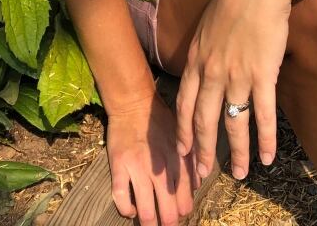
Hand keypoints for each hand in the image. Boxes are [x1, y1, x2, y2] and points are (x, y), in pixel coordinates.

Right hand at [107, 92, 198, 224]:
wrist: (134, 102)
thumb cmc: (160, 119)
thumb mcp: (181, 136)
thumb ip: (191, 161)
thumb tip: (197, 186)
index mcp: (177, 160)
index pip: (185, 197)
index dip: (183, 210)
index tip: (180, 214)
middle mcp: (160, 168)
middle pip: (167, 210)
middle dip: (168, 222)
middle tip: (167, 224)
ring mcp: (138, 169)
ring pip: (146, 210)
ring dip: (150, 221)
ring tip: (150, 223)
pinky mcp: (119, 166)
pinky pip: (121, 198)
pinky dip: (127, 210)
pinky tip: (131, 210)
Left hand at [175, 0, 290, 180]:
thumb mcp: (208, 23)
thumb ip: (205, 48)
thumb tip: (206, 63)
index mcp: (196, 58)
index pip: (183, 103)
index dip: (182, 130)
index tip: (182, 151)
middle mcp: (212, 71)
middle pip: (203, 120)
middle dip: (202, 151)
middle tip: (202, 174)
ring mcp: (236, 74)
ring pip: (233, 124)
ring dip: (236, 153)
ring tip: (241, 174)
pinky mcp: (262, 73)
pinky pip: (262, 115)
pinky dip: (265, 139)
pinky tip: (268, 157)